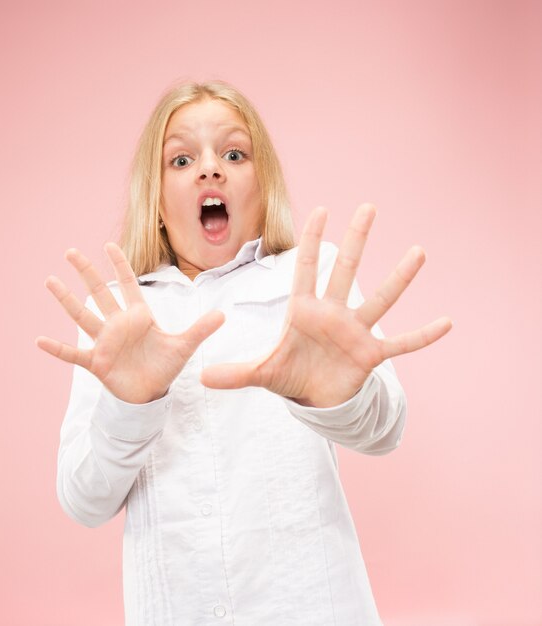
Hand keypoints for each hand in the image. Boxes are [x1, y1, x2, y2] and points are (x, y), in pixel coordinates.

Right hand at [36, 244, 224, 403]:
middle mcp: (118, 325)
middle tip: (71, 251)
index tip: (108, 244)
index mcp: (138, 316)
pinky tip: (40, 340)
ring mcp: (105, 342)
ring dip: (67, 300)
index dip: (120, 265)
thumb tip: (223, 315)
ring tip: (51, 280)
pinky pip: (74, 354)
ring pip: (83, 317)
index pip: (128, 285)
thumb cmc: (164, 366)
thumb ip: (200, 329)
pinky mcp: (97, 362)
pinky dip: (58, 349)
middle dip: (87, 273)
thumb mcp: (184, 346)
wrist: (151, 393)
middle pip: (100, 294)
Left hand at [200, 204, 451, 406]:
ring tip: (418, 252)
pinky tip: (447, 322)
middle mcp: (332, 314)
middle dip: (356, 240)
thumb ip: (235, 373)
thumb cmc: (289, 374)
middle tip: (368, 207)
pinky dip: (422, 335)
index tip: (320, 210)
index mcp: (304, 311)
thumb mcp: (261, 373)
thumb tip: (200, 378)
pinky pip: (401, 343)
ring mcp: (355, 332)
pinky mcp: (371, 355)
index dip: (311, 241)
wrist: (313, 397)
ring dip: (398, 278)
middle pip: (346, 271)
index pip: (306, 269)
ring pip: (379, 299)